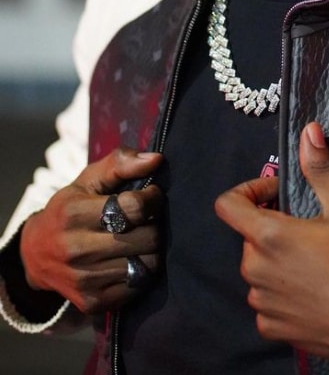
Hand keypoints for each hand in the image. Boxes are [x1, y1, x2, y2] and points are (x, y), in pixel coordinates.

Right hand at [20, 147, 163, 313]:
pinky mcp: (94, 302)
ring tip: (140, 238)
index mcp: (74, 214)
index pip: (135, 207)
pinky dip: (143, 270)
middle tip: (146, 219)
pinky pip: (140, 285)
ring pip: (148, 263)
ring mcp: (85, 280)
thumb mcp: (88, 179)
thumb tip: (156, 160)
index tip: (150, 195)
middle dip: (154, 224)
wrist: (37, 254)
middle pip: (147, 237)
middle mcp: (77, 250)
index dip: (152, 198)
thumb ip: (121, 163)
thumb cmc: (71, 208)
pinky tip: (131, 258)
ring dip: (152, 248)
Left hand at [214, 123, 328, 373]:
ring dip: (276, 260)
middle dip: (272, 226)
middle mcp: (257, 271)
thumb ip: (319, 168)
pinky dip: (282, 292)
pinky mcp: (273, 328)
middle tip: (309, 227)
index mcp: (269, 237)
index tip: (276, 194)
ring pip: (258, 269)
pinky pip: (266, 301)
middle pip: (249, 237)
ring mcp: (263, 303)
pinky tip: (313, 289)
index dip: (249, 192)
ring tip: (314, 260)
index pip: (227, 205)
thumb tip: (309, 131)